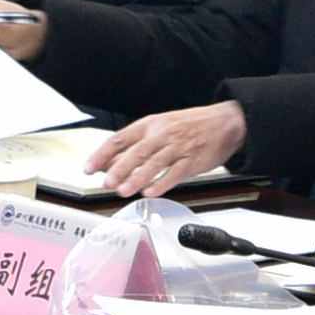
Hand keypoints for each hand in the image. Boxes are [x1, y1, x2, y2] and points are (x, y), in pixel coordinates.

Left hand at [87, 101, 245, 204]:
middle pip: (136, 152)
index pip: (120, 138)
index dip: (102, 153)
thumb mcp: (161, 127)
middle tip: (106, 182)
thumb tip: (111, 163)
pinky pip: (175, 173)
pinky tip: (150, 192)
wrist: (225, 122)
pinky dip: (161, 183)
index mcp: (151, 124)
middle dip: (119, 168)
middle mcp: (162, 134)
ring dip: (137, 178)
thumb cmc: (191, 125)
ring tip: (124, 190)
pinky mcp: (192, 160)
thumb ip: (138, 144)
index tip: (89, 167)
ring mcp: (178, 147)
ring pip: (154, 163)